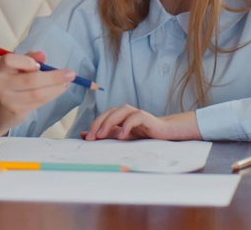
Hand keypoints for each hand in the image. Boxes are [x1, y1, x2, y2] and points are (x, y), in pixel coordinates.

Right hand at [0, 51, 75, 138]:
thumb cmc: (9, 83)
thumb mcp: (15, 68)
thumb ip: (28, 58)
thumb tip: (42, 55)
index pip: (9, 61)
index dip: (27, 62)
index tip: (40, 65)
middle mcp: (0, 84)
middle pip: (29, 80)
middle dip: (53, 77)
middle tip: (71, 74)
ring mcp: (8, 100)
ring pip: (37, 94)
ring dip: (56, 88)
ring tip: (67, 82)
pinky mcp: (17, 112)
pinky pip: (38, 102)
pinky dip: (52, 95)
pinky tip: (60, 89)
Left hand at [82, 105, 201, 140]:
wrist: (165, 133)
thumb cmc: (144, 134)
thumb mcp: (122, 137)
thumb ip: (106, 135)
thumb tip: (85, 135)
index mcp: (120, 116)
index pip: (103, 116)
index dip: (94, 125)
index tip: (86, 139)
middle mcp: (127, 112)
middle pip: (109, 112)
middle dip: (98, 123)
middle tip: (92, 137)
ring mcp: (136, 113)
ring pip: (121, 111)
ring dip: (109, 122)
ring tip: (102, 135)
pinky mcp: (147, 117)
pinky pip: (135, 117)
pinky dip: (127, 125)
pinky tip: (122, 135)